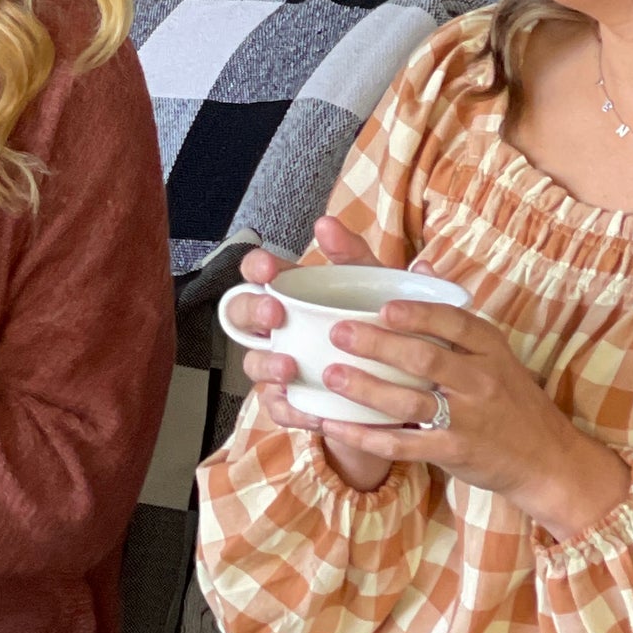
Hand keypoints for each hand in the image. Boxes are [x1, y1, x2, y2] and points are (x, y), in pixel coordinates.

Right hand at [230, 217, 397, 488]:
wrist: (391, 385)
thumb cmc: (373, 323)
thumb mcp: (370, 284)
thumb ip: (352, 254)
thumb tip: (327, 222)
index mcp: (290, 293)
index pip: (257, 273)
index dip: (255, 268)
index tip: (267, 267)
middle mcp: (275, 328)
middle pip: (241, 315)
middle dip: (253, 311)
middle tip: (275, 313)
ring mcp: (278, 367)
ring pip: (254, 364)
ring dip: (268, 365)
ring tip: (290, 367)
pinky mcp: (290, 403)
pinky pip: (280, 407)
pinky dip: (294, 409)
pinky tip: (313, 411)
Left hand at [240, 216, 624, 535]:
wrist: (546, 458)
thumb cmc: (511, 398)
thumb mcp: (496, 351)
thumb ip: (454, 314)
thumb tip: (421, 268)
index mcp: (489, 347)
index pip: (454, 321)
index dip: (417, 313)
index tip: (382, 306)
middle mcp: (481, 379)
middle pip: (425, 358)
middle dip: (378, 345)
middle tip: (338, 333)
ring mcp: (468, 418)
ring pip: (410, 402)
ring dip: (367, 389)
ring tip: (330, 375)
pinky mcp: (454, 452)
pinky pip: (404, 445)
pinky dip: (367, 437)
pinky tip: (335, 427)